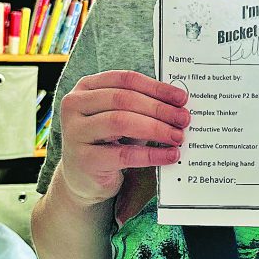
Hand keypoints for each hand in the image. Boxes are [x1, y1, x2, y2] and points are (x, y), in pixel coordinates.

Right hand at [59, 70, 190, 204]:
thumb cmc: (107, 142)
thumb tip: (178, 104)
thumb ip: (142, 106)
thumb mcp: (120, 117)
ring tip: (178, 136)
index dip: (156, 88)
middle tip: (183, 119)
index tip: (181, 98)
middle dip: (158, 109)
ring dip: (156, 129)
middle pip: (123, 99)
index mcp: (86, 87)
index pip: (125, 80)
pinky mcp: (84, 160)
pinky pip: (123, 154)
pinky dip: (151, 154)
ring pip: (121, 122)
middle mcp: (74, 105)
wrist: (83, 178)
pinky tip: (169, 156)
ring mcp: (75, 132)